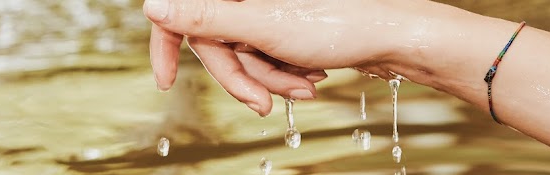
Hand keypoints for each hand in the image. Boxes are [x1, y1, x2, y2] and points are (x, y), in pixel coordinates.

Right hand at [145, 0, 469, 115]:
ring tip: (304, 86)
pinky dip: (282, 74)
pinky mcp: (284, 26)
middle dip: (241, 76)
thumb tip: (152, 6)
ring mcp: (267, 9)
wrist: (397, 40)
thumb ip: (204, 17)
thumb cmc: (339, 26)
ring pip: (241, 54)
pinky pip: (264, 57)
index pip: (180, 10)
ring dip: (268, 78)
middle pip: (213, 41)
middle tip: (263, 104)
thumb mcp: (262, 27)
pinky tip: (311, 79)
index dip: (167, 44)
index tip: (165, 81)